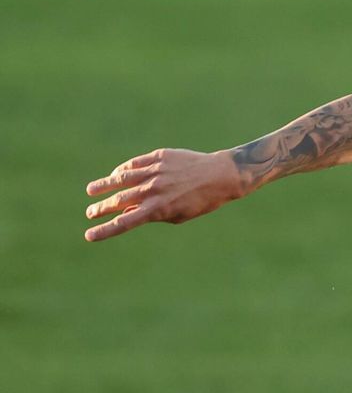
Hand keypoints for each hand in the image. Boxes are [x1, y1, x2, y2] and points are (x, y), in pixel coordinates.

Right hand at [84, 149, 244, 241]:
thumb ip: (152, 214)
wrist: (221, 175)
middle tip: (90, 213)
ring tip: (91, 190)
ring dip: (104, 185)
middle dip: (101, 208)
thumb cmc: (202, 200)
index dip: (105, 230)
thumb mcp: (178, 215)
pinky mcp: (160, 157)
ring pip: (121, 178)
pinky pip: (135, 164)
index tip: (89, 235)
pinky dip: (123, 169)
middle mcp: (153, 190)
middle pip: (118, 201)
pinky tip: (116, 174)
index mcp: (158, 209)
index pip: (124, 223)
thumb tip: (126, 213)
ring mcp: (155, 172)